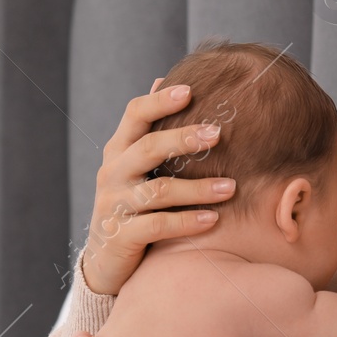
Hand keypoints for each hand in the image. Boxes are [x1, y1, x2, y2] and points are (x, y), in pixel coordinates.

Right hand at [81, 77, 236, 295]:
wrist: (104, 257)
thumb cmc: (130, 203)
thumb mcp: (133, 164)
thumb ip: (147, 128)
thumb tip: (161, 78)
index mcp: (118, 150)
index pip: (134, 115)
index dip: (159, 101)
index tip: (190, 90)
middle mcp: (112, 172)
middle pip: (148, 147)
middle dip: (184, 138)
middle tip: (218, 133)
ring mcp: (115, 205)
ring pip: (159, 190)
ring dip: (198, 188)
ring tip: (231, 187)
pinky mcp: (121, 236)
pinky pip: (159, 225)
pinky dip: (188, 221)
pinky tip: (213, 219)